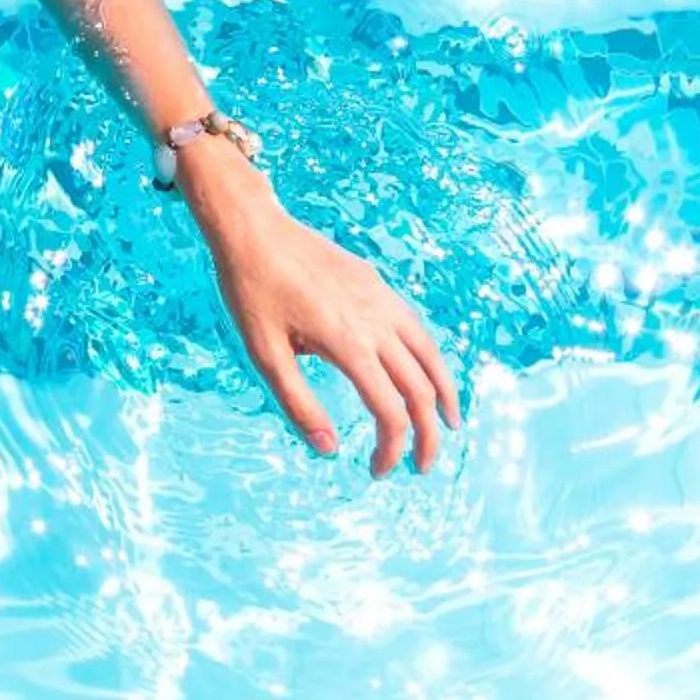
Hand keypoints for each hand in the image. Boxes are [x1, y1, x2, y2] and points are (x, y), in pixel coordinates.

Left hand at [177, 142, 461, 475]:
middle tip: (421, 466)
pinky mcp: (376, 285)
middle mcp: (376, 322)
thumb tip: (329, 449)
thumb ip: (299, 403)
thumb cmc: (252, 291)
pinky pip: (415, 328)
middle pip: (421, 390)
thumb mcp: (264, 354)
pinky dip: (429, 359)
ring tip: (447, 424)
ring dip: (443, 395)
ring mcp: (381, 299)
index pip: (390, 412)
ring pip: (430, 355)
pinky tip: (421, 372)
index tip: (378, 470)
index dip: (391, 448)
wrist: (253, 229)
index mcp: (349, 344)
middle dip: (427, 435)